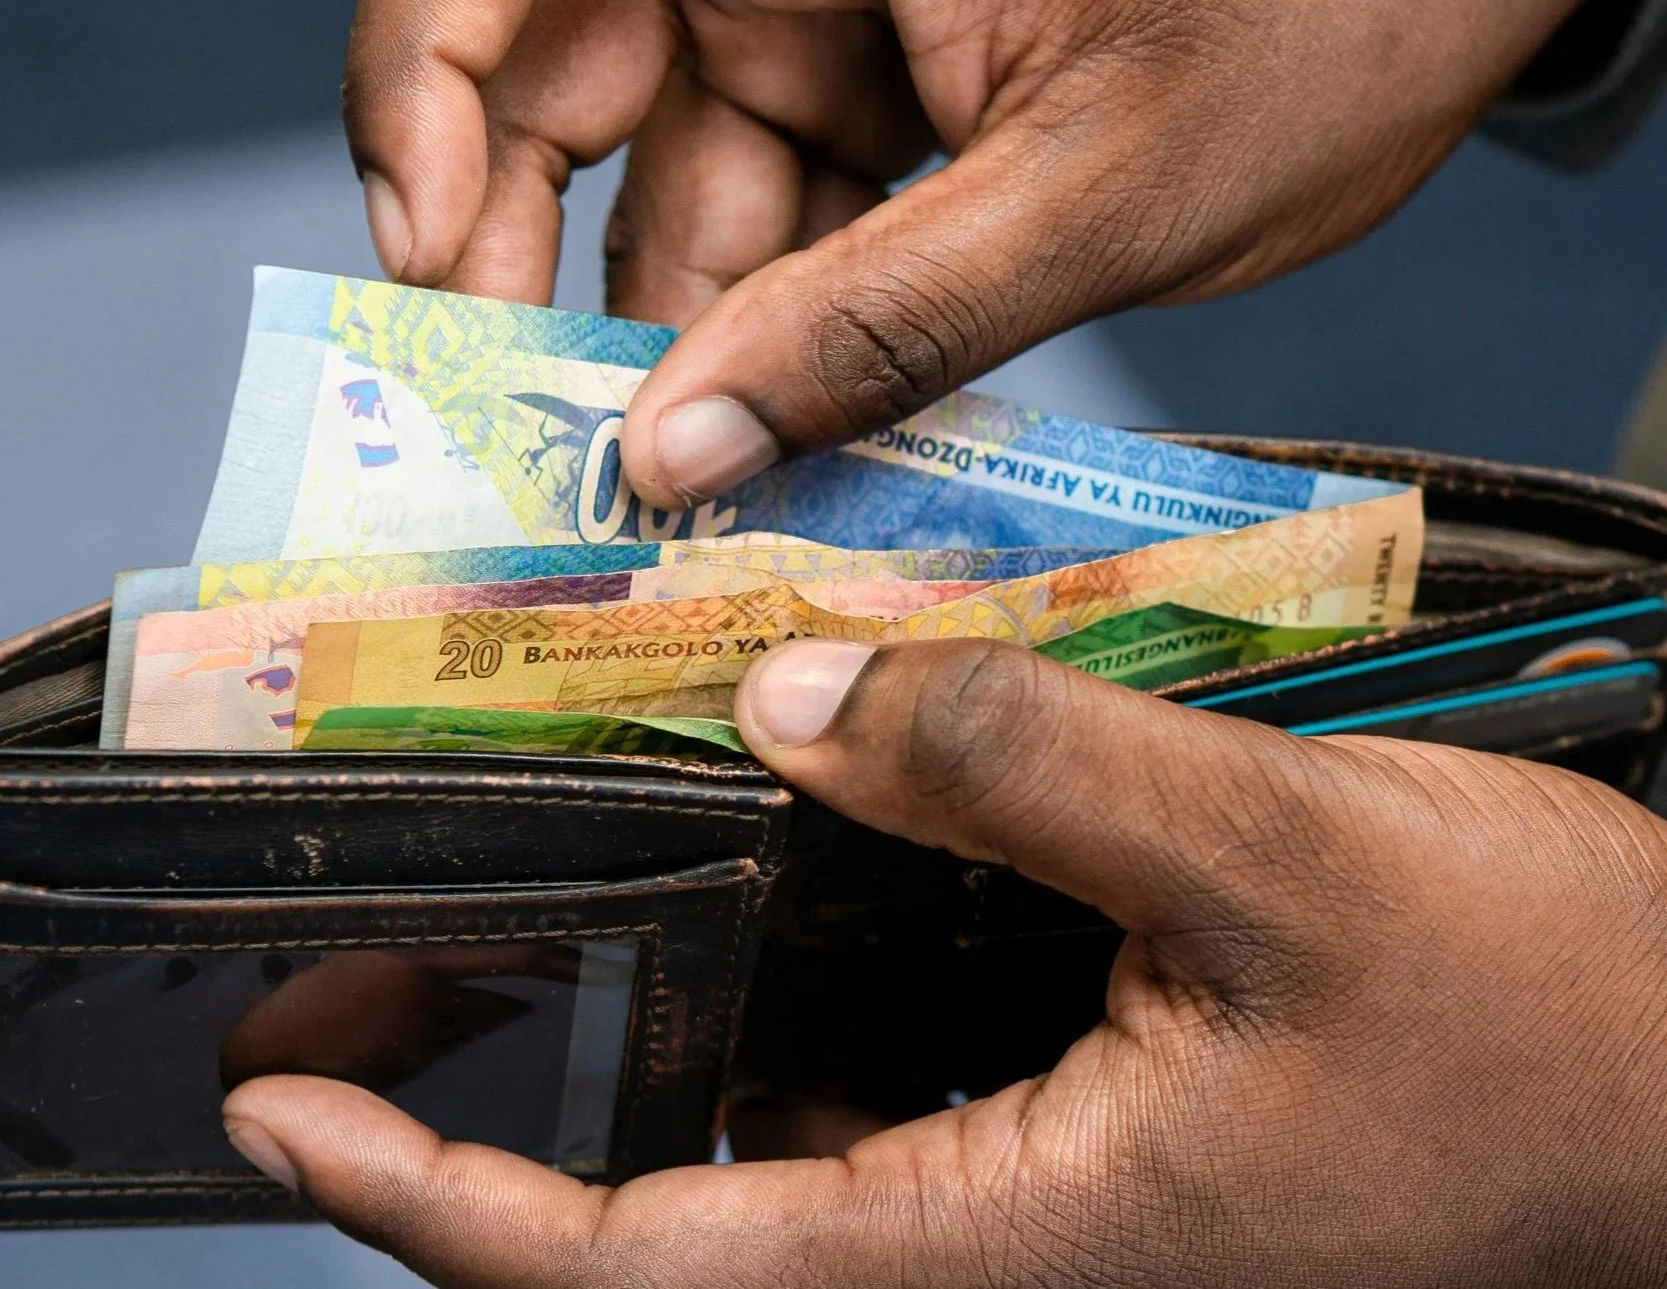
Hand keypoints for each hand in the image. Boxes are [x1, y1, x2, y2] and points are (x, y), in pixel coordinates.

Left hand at [225, 638, 1666, 1286]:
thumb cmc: (1539, 1011)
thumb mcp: (1279, 848)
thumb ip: (1019, 759)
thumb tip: (784, 694)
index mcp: (1017, 1239)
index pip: (649, 1275)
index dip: (443, 1207)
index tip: (284, 1124)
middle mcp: (995, 1231)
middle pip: (671, 1207)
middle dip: (491, 1107)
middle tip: (367, 970)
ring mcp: (1033, 1173)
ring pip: (765, 1118)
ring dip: (633, 1012)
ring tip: (524, 886)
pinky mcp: (1077, 1097)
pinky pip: (876, 1044)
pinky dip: (781, 953)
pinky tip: (757, 838)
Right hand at [344, 0, 1640, 507]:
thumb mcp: (1099, 191)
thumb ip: (872, 328)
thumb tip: (670, 455)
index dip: (413, 74)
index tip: (421, 266)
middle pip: (549, 54)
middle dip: (522, 252)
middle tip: (549, 440)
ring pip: (657, 162)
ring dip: (672, 320)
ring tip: (692, 475)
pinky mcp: (862, 57)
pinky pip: (759, 195)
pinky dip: (764, 309)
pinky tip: (786, 417)